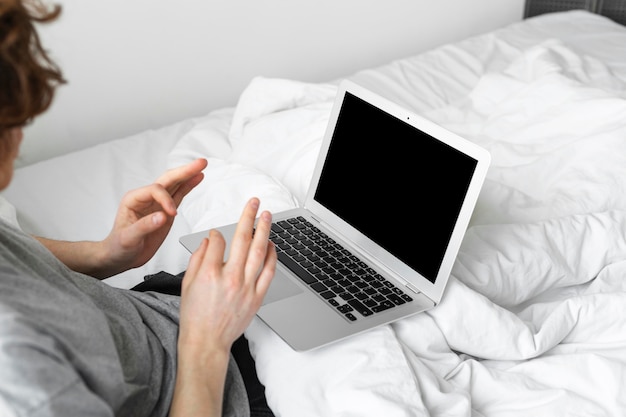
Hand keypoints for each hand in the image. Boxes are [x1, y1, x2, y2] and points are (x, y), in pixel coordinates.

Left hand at [100, 158, 207, 276]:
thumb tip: (163, 216)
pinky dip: (189, 186)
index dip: (166, 200)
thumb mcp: (128, 238)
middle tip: (200, 163)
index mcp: (134, 199)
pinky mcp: (166, 211)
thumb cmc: (119, 247)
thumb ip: (145, 226)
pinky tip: (197, 178)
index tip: (172, 214)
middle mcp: (146, 198)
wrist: (121, 257)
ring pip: (175, 185)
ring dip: (189, 175)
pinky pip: (179, 195)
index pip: (155, 190)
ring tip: (202, 165)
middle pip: (167, 180)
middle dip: (184, 171)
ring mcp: (157, 203)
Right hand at [178, 197, 275, 351]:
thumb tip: (209, 240)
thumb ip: (198, 258)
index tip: (217, 233)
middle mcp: (230, 278)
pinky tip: (271, 245)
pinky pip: (268, 272)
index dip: (217, 233)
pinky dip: (272, 256)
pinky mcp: (257, 297)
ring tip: (267, 216)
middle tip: (254, 202)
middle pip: (243, 239)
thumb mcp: (187, 284)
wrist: (206, 342)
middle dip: (249, 216)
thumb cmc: (195, 316)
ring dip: (265, 230)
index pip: (218, 241)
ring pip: (259, 251)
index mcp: (209, 274)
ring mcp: (246, 288)